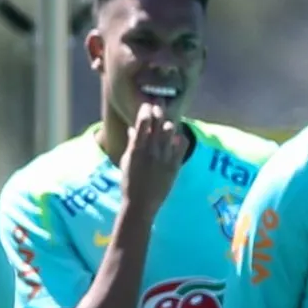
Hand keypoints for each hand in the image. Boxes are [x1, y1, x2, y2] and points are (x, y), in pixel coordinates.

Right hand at [120, 100, 189, 217]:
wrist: (141, 204)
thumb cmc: (129, 183)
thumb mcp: (126, 161)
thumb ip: (131, 143)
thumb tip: (133, 129)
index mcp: (136, 149)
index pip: (143, 122)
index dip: (146, 110)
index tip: (147, 105)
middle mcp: (152, 151)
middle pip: (158, 122)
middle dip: (158, 109)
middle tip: (159, 103)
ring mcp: (164, 158)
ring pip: (170, 130)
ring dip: (168, 122)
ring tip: (166, 121)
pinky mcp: (174, 165)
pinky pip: (181, 145)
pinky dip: (179, 138)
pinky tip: (176, 138)